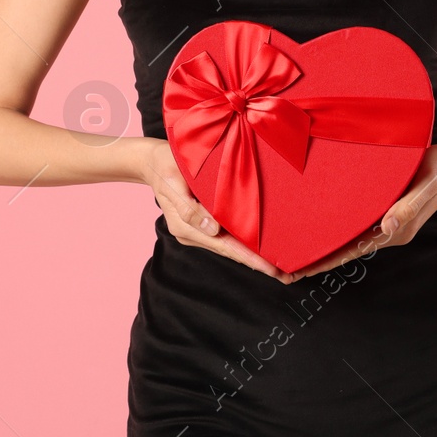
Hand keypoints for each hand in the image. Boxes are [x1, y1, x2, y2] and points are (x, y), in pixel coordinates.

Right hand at [134, 138, 297, 284]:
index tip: (271, 269)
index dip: (249, 259)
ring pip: (229, 245)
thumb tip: (213, 230)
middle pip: (230, 251)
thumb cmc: (165, 167)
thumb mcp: (174, 183)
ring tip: (279, 266)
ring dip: (252, 256)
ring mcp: (198, 230)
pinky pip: (226, 235)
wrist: (151, 161)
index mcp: (186, 227)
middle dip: (257, 263)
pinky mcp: (202, 222)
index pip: (225, 246)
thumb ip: (190, 209)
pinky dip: (243, 243)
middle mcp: (194, 233)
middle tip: (285, 274)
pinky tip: (259, 247)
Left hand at [286, 142, 436, 281]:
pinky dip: (338, 222)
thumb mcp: (425, 189)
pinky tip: (323, 219)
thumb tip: (387, 228)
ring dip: (326, 239)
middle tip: (287, 265)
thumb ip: (407, 208)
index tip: (303, 272)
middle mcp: (388, 228)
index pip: (355, 250)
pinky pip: (356, 217)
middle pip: (348, 246)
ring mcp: (386, 216)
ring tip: (297, 245)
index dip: (329, 260)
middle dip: (320, 256)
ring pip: (350, 233)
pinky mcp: (384, 202)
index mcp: (396, 231)